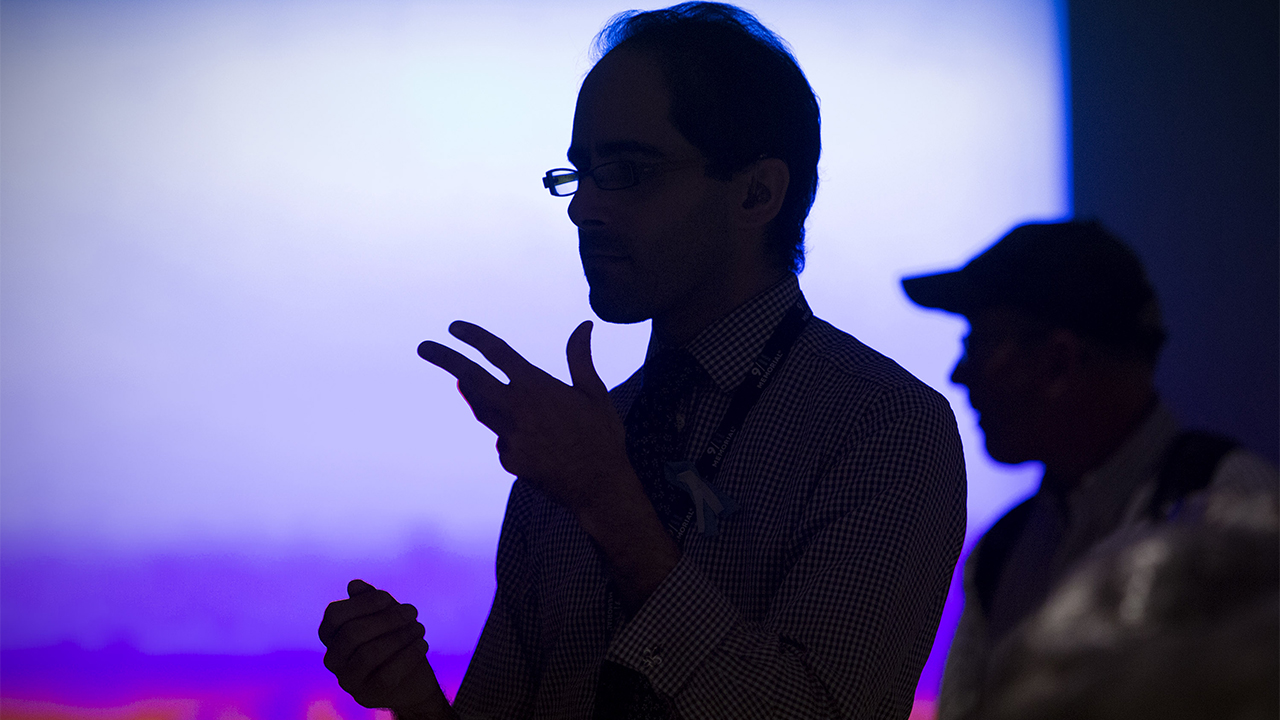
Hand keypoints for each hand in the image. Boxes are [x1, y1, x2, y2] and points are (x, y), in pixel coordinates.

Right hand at [319, 580, 453, 717]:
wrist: (412, 678)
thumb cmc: (395, 639)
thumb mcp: (386, 614)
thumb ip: (371, 600)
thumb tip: (354, 585)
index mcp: (332, 635)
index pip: (334, 615)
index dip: (361, 604)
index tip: (386, 599)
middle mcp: (333, 659)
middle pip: (351, 634)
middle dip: (386, 619)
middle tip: (412, 612)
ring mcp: (347, 680)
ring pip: (367, 655)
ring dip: (399, 637)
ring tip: (420, 628)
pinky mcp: (365, 696)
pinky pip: (385, 676)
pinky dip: (408, 656)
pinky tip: (422, 645)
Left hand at [417, 320, 635, 513]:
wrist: (600, 487)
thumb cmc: (602, 436)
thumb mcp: (594, 393)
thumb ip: (581, 358)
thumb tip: (584, 325)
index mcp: (537, 387)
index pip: (497, 353)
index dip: (474, 337)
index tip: (454, 327)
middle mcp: (517, 409)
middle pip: (472, 379)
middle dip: (445, 360)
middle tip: (423, 347)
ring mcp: (509, 437)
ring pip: (483, 410)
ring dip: (475, 394)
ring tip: (466, 380)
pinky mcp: (510, 460)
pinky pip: (503, 440)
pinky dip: (511, 434)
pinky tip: (535, 442)